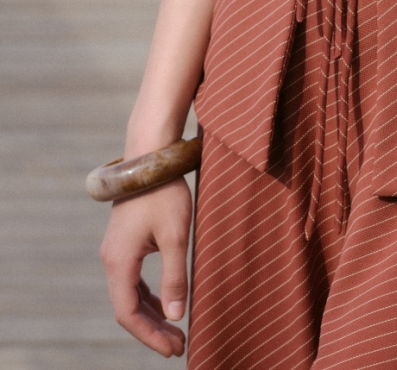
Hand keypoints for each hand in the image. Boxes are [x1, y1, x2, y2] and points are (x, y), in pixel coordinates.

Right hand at [100, 178, 192, 357]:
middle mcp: (112, 259)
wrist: (150, 155)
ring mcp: (116, 250)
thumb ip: (175, 275)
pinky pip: (133, 279)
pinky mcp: (125, 241)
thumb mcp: (175, 235)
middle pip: (128, 308)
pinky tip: (166, 303)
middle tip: (179, 346)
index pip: (128, 313)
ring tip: (175, 331)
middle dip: (153, 330)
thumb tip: (177, 316)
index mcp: (119, 261)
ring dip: (152, 314)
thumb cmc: (164, 192)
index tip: (173, 348)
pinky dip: (149, 296)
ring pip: (130, 294)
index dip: (149, 336)